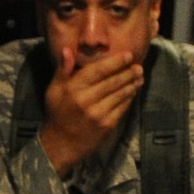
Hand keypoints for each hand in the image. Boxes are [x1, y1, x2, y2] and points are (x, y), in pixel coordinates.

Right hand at [39, 46, 143, 174]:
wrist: (62, 143)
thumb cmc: (58, 113)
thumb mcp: (54, 89)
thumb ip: (62, 69)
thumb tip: (68, 50)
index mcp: (74, 88)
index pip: (98, 70)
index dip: (115, 62)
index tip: (127, 55)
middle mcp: (87, 100)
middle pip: (112, 82)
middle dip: (127, 73)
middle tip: (139, 66)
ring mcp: (99, 114)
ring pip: (119, 95)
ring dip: (132, 85)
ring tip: (140, 76)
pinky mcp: (107, 125)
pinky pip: (121, 108)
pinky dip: (129, 98)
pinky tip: (133, 91)